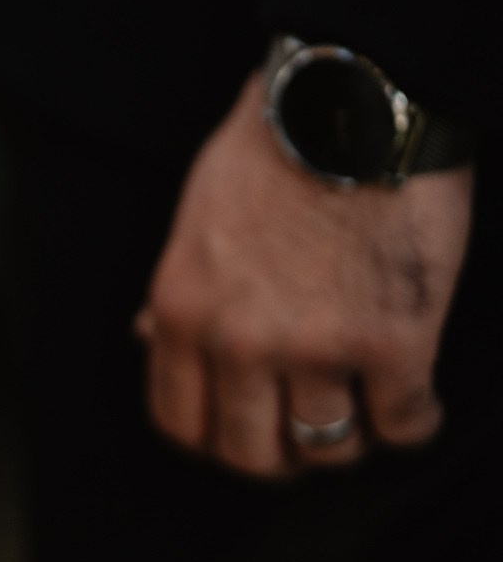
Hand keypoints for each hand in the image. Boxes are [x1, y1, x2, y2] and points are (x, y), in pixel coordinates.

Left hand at [136, 73, 473, 476]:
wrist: (349, 105)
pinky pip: (404, 424)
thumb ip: (178, 293)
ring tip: (367, 408)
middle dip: (285, 455)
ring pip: (330, 449)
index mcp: (182, 313)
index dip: (219, 441)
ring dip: (352, 438)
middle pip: (254, 456)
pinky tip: (415, 395)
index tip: (248, 430)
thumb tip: (147, 339)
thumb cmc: (271, 154)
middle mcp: (238, 343)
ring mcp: (315, 349)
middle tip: (312, 432)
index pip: (182, 425)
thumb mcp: (193, 224)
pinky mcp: (393, 342)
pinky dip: (414, 419)